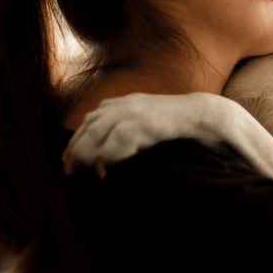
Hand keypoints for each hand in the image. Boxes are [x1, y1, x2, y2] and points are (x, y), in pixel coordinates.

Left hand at [62, 92, 236, 177]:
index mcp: (122, 102)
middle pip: (88, 125)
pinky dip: (107, 155)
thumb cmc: (176, 124)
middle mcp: (123, 104)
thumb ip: (126, 134)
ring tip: (85, 170)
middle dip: (76, 148)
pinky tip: (106, 168)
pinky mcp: (143, 122)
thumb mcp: (146, 125)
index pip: (89, 119)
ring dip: (87, 153)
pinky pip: (116, 140)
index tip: (70, 159)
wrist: (203, 114)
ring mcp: (132, 111)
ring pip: (96, 131)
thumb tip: (106, 158)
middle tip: (69, 169)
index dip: (77, 140)